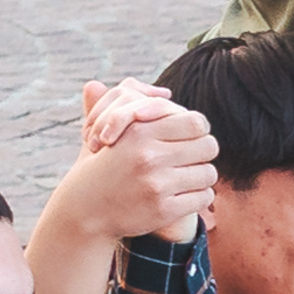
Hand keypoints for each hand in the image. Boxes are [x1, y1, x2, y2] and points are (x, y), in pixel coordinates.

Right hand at [63, 77, 221, 246]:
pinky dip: (199, 197)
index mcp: (139, 131)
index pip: (196, 122)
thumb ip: (105, 107)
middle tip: (194, 160)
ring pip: (209, 174)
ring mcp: (156, 184)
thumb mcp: (98, 134)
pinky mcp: (163, 209)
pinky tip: (186, 197)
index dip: (199, 130)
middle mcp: (148, 156)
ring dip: (202, 177)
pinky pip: (203, 198)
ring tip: (188, 179)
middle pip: (209, 146)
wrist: (84, 210)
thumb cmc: (98, 167)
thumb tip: (94, 83)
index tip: (192, 139)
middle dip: (204, 153)